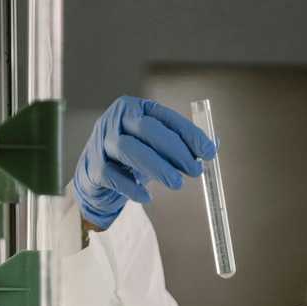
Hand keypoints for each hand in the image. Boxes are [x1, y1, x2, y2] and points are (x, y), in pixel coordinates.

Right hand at [73, 95, 216, 228]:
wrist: (96, 177)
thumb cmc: (133, 158)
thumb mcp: (157, 147)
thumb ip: (182, 145)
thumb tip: (213, 147)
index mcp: (136, 109)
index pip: (166, 117)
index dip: (190, 134)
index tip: (209, 152)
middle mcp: (116, 120)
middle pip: (148, 129)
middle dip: (176, 150)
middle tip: (195, 170)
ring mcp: (101, 142)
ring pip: (129, 149)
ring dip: (157, 167)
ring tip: (177, 183)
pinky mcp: (93, 167)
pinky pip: (113, 176)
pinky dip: (132, 187)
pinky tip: (147, 196)